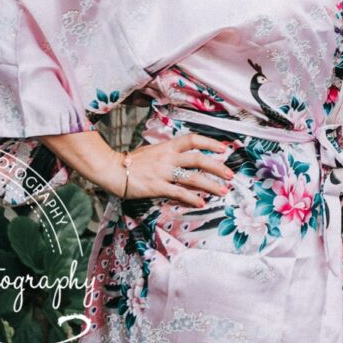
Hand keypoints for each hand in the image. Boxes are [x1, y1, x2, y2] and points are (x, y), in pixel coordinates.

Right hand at [120, 134, 235, 206]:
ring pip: (193, 177)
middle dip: (217, 167)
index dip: (210, 143)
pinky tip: (201, 203)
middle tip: (230, 175)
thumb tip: (187, 160)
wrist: (112, 170)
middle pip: (199, 159)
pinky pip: (179, 193)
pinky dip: (192, 198)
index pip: (193, 140)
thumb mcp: (154, 152)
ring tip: (223, 191)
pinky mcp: (157, 187)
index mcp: (167, 146)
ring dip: (211, 185)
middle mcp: (168, 158)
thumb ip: (170, 155)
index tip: (224, 148)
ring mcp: (163, 172)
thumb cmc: (133, 162)